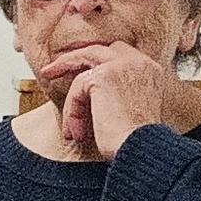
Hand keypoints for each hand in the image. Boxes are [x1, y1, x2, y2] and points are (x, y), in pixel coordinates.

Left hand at [39, 42, 179, 159]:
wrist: (143, 151)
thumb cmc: (138, 140)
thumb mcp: (132, 109)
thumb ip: (117, 92)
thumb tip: (89, 90)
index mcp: (150, 70)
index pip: (118, 52)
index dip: (94, 60)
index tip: (77, 71)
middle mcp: (139, 62)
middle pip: (98, 50)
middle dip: (72, 59)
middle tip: (50, 71)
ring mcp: (121, 66)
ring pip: (83, 63)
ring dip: (68, 87)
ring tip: (58, 102)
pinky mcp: (104, 77)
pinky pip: (78, 88)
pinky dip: (73, 111)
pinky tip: (76, 132)